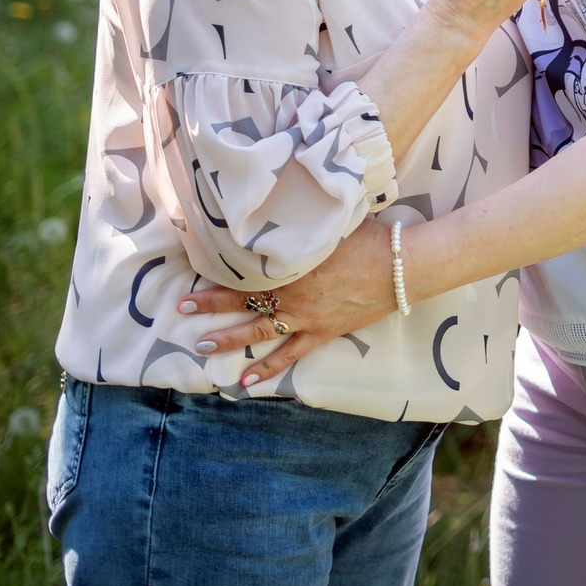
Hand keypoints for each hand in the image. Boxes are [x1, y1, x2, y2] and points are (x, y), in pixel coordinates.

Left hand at [179, 218, 397, 383]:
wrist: (402, 268)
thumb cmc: (371, 238)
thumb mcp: (334, 222)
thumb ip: (306, 220)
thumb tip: (284, 203)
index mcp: (294, 267)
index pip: (248, 273)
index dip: (220, 274)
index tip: (194, 274)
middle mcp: (294, 295)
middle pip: (245, 302)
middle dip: (212, 306)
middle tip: (183, 308)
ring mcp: (308, 318)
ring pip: (260, 333)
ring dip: (230, 340)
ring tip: (203, 347)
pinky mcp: (323, 333)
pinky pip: (290, 355)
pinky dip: (269, 369)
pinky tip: (248, 382)